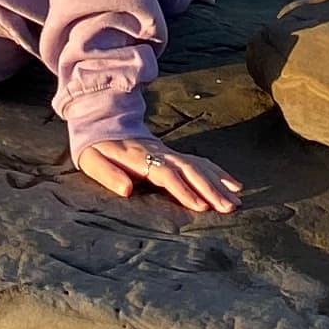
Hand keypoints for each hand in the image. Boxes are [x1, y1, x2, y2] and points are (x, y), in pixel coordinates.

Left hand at [69, 132, 241, 213]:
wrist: (101, 120)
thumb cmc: (95, 147)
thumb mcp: (91, 160)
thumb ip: (108, 175)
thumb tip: (127, 190)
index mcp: (138, 156)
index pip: (165, 174)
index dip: (183, 190)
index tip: (201, 207)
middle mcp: (159, 152)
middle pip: (189, 169)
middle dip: (210, 189)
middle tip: (228, 208)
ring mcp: (168, 151)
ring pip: (198, 165)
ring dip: (218, 182)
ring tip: (237, 200)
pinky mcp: (173, 154)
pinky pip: (200, 162)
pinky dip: (218, 172)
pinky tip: (234, 184)